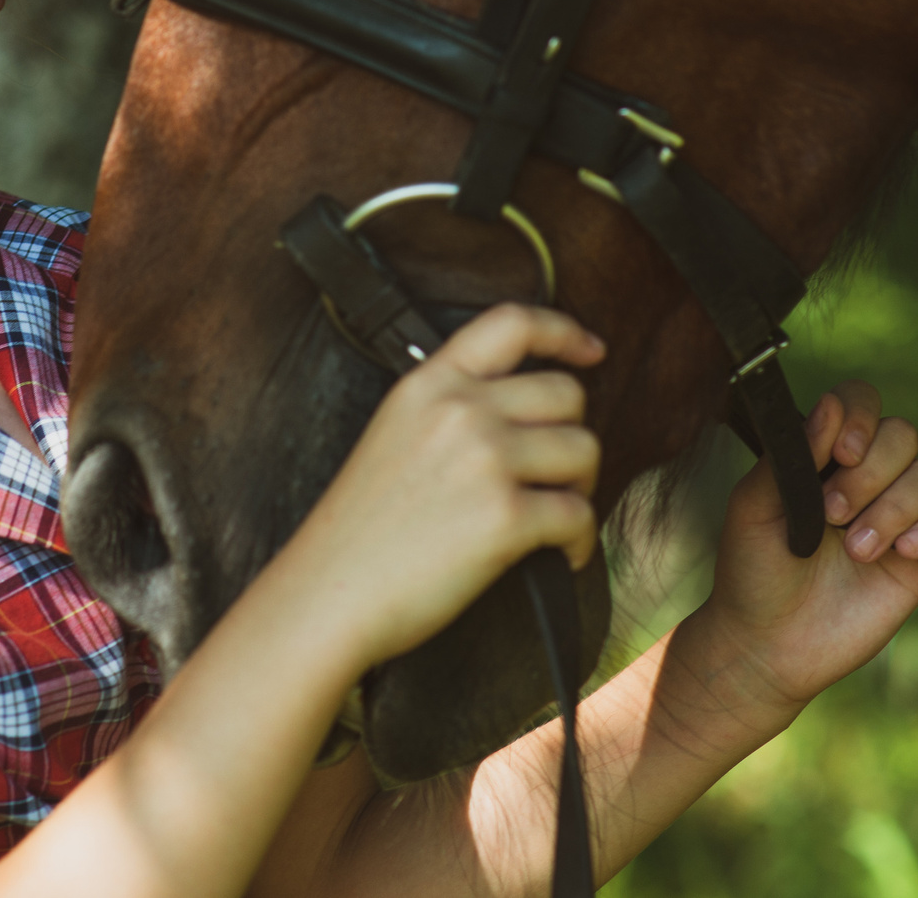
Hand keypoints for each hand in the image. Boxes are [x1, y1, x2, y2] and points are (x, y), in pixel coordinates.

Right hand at [271, 304, 604, 673]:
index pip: (512, 322)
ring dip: (580, 487)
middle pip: (566, 392)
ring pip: (583, 450)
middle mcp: (460, 410)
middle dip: (572, 435)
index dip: (563, 330)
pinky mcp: (506, 516)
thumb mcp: (392, 434)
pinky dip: (579, 541)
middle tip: (558, 473)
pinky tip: (559, 556)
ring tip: (554, 516)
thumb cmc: (357, 532)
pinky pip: (579, 515)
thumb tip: (519, 415)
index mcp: (428, 384)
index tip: (590, 349)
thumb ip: (448, 408)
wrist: (328, 594)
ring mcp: (485, 459)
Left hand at [695, 381, 917, 716]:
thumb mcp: (754, 507)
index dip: (859, 415)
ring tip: (855, 551)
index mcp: (824, 454)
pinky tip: (902, 552)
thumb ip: (793, 454)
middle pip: (902, 435)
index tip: (840, 451)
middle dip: (870, 473)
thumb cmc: (752, 570)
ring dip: (892, 508)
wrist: (768, 646)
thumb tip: (830, 405)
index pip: (859, 401)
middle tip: (832, 515)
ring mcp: (898, 514)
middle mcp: (866, 476)